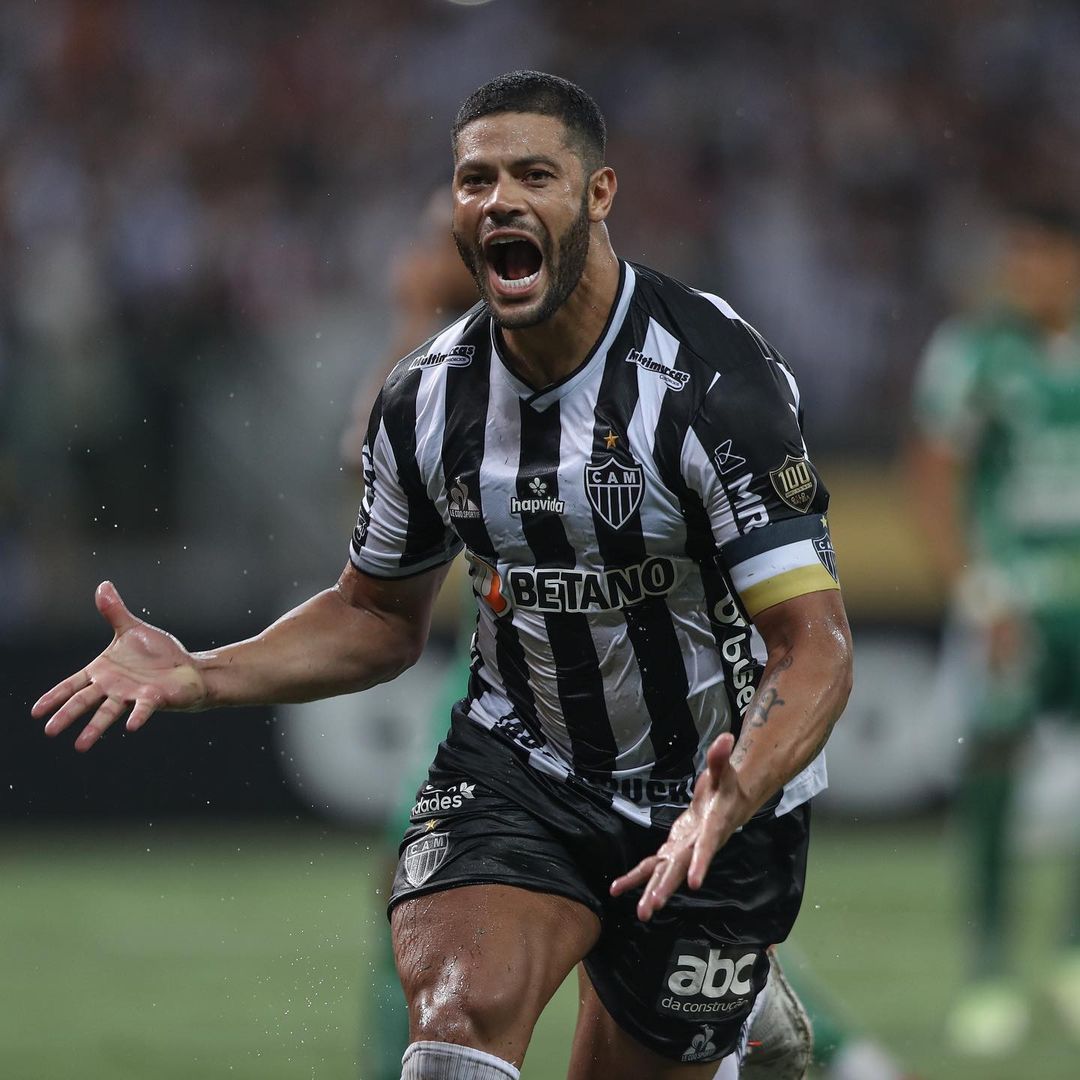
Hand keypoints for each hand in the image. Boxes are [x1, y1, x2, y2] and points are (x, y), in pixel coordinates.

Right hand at [31, 581, 207, 750]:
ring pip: (108, 712)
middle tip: (49, 731)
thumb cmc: (157, 654)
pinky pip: (143, 708)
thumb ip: (115, 611)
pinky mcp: (154, 697)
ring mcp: (132, 694)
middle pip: (84, 702)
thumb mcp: (132, 628)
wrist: (187, 668)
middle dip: (66, 715)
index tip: (35, 711)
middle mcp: (113, 687)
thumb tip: (103, 585)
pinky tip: (131, 728)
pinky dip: (137, 716)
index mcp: (103, 671)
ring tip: (79, 746)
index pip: (72, 685)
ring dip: (94, 728)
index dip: (54, 696)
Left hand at [610, 732, 746, 921]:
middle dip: (666, 887)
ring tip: (639, 913)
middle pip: (681, 869)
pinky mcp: (673, 850)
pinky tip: (617, 889)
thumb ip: (721, 757)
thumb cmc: (727, 786)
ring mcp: (685, 850)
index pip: (707, 847)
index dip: (701, 863)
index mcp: (712, 827)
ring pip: (666, 873)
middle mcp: (698, 845)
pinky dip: (637, 877)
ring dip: (651, 891)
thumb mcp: (725, 770)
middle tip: (652, 907)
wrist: (732, 804)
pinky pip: (653, 866)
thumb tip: (727, 738)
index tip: (695, 884)